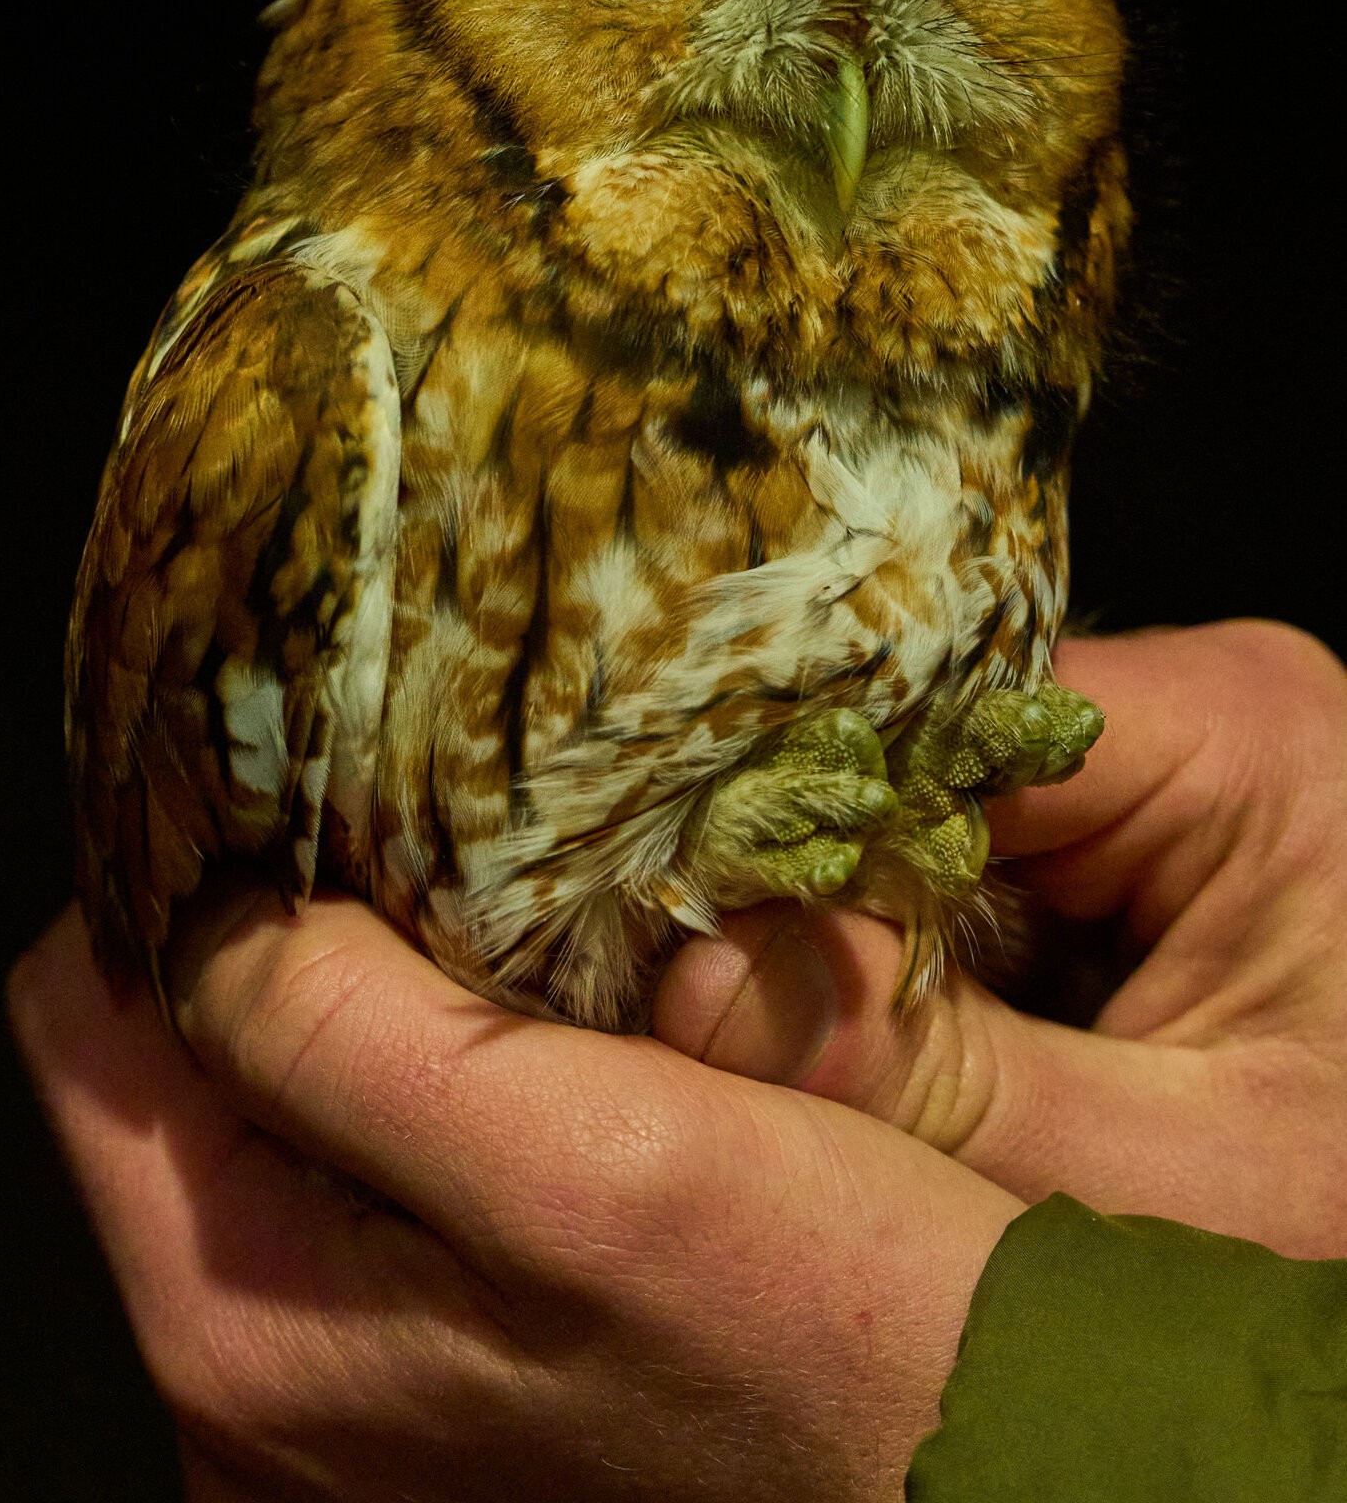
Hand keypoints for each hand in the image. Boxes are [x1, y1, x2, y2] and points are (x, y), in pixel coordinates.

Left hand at [8, 892, 1018, 1500]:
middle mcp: (256, 1395)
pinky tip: (539, 1051)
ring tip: (500, 942)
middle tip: (429, 850)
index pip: (85, 1029)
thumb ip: (346, 1036)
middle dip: (280, 941)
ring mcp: (343, 1401)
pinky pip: (362, 1182)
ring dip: (368, 1003)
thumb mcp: (590, 1162)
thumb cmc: (833, 1353)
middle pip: (171, 1075)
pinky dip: (428, 1082)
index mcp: (247, 1332)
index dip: (180, 882)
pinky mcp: (431, 1389)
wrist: (999, 1476)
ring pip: (278, 1117)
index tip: (303, 788)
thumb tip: (203, 906)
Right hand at [654, 622, 1346, 1257]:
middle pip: (923, 762)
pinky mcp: (1129, 848)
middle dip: (805, 888)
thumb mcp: (1171, 1184)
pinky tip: (832, 1028)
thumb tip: (686, 989)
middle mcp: (1194, 714)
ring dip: (839, 933)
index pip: (946, 716)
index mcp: (1241, 730)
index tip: (658, 918)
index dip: (789, 816)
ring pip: (924, 825)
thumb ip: (938, 1089)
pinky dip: (894, 962)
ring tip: (726, 1019)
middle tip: (669, 996)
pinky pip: (961, 878)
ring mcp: (1157, 778)